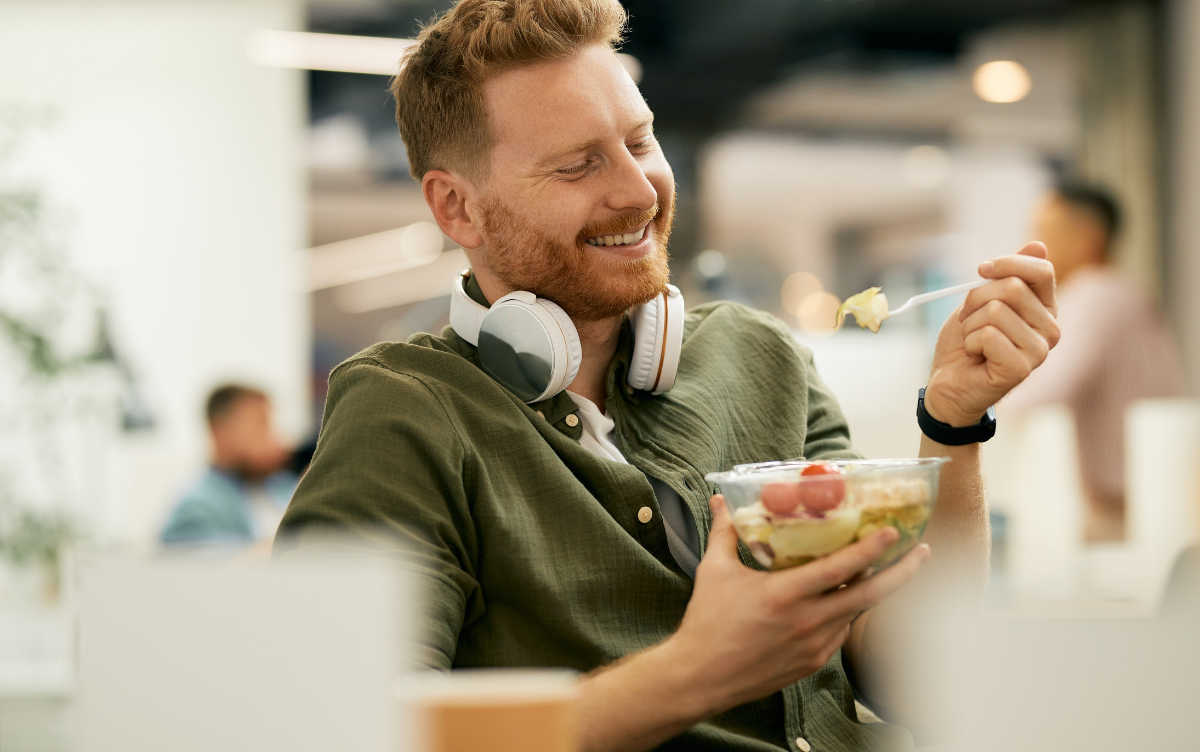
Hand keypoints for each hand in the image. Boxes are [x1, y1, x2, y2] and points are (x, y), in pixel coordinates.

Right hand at [666, 495, 929, 713]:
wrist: (700, 677)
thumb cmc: (706, 622)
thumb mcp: (714, 571)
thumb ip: (725, 533)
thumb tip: (721, 502)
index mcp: (785, 595)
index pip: (840, 569)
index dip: (870, 549)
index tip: (892, 532)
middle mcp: (807, 621)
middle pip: (869, 596)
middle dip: (901, 573)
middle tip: (922, 552)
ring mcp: (814, 646)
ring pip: (857, 614)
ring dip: (875, 592)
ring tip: (890, 571)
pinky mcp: (812, 663)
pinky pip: (840, 633)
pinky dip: (848, 613)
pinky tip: (848, 600)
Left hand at [925, 241, 1059, 426]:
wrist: (948, 383)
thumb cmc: (965, 343)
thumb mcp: (981, 301)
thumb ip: (1008, 276)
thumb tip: (1039, 244)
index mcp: (1044, 309)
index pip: (1041, 270)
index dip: (1007, 263)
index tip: (982, 269)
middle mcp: (1050, 329)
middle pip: (1011, 287)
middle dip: (976, 299)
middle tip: (969, 320)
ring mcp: (1039, 351)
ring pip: (995, 310)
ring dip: (970, 324)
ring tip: (973, 342)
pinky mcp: (1021, 369)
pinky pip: (988, 335)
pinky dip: (970, 342)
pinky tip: (975, 357)